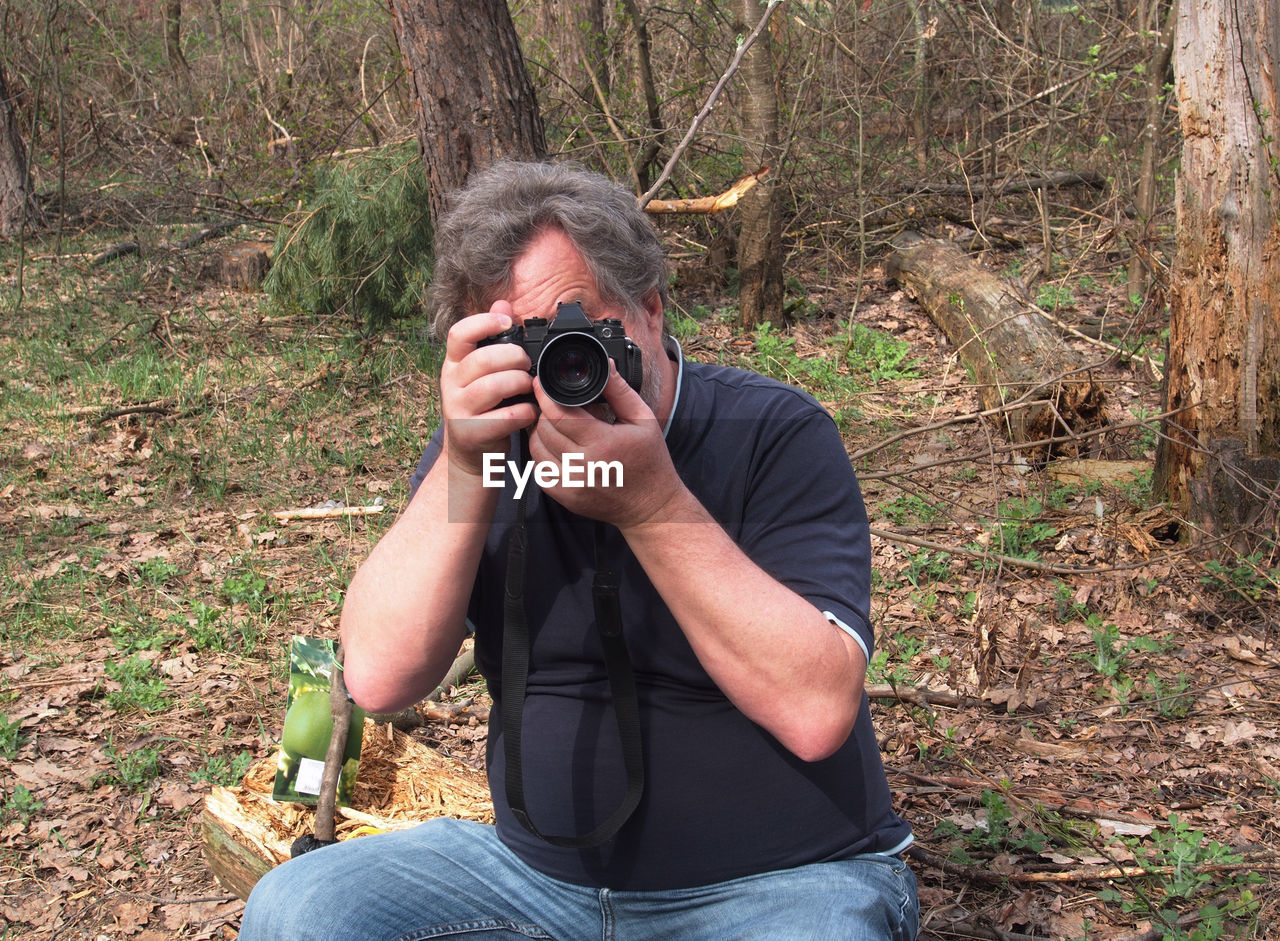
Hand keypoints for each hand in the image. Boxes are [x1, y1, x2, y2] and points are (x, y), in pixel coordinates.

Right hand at [439, 302, 536, 475]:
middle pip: (483, 359)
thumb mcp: (482, 372)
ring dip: (519, 383)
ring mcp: (458, 409)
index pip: (459, 333)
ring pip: (493, 387)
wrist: (470, 453)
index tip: (507, 321)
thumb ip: (493, 339)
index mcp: (454, 363)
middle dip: (514, 358)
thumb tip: (503, 302)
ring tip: (529, 387)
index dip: (484, 322)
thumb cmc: (483, 406)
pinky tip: (530, 412)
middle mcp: (451, 383)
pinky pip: (504, 417)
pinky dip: (524, 412)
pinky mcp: (470, 433)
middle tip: (528, 364)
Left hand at [527, 362, 683, 527]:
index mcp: (603, 444)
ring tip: (553, 421)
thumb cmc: (650, 461)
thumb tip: (605, 366)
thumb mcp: (643, 420)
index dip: (545, 395)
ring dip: (539, 430)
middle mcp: (583, 467)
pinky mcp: (565, 497)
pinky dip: (541, 452)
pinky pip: (539, 469)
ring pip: (537, 448)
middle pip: (544, 429)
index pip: (559, 414)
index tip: (541, 384)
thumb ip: (619, 391)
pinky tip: (554, 444)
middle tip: (551, 402)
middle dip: (544, 410)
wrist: (651, 506)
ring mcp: (571, 485)